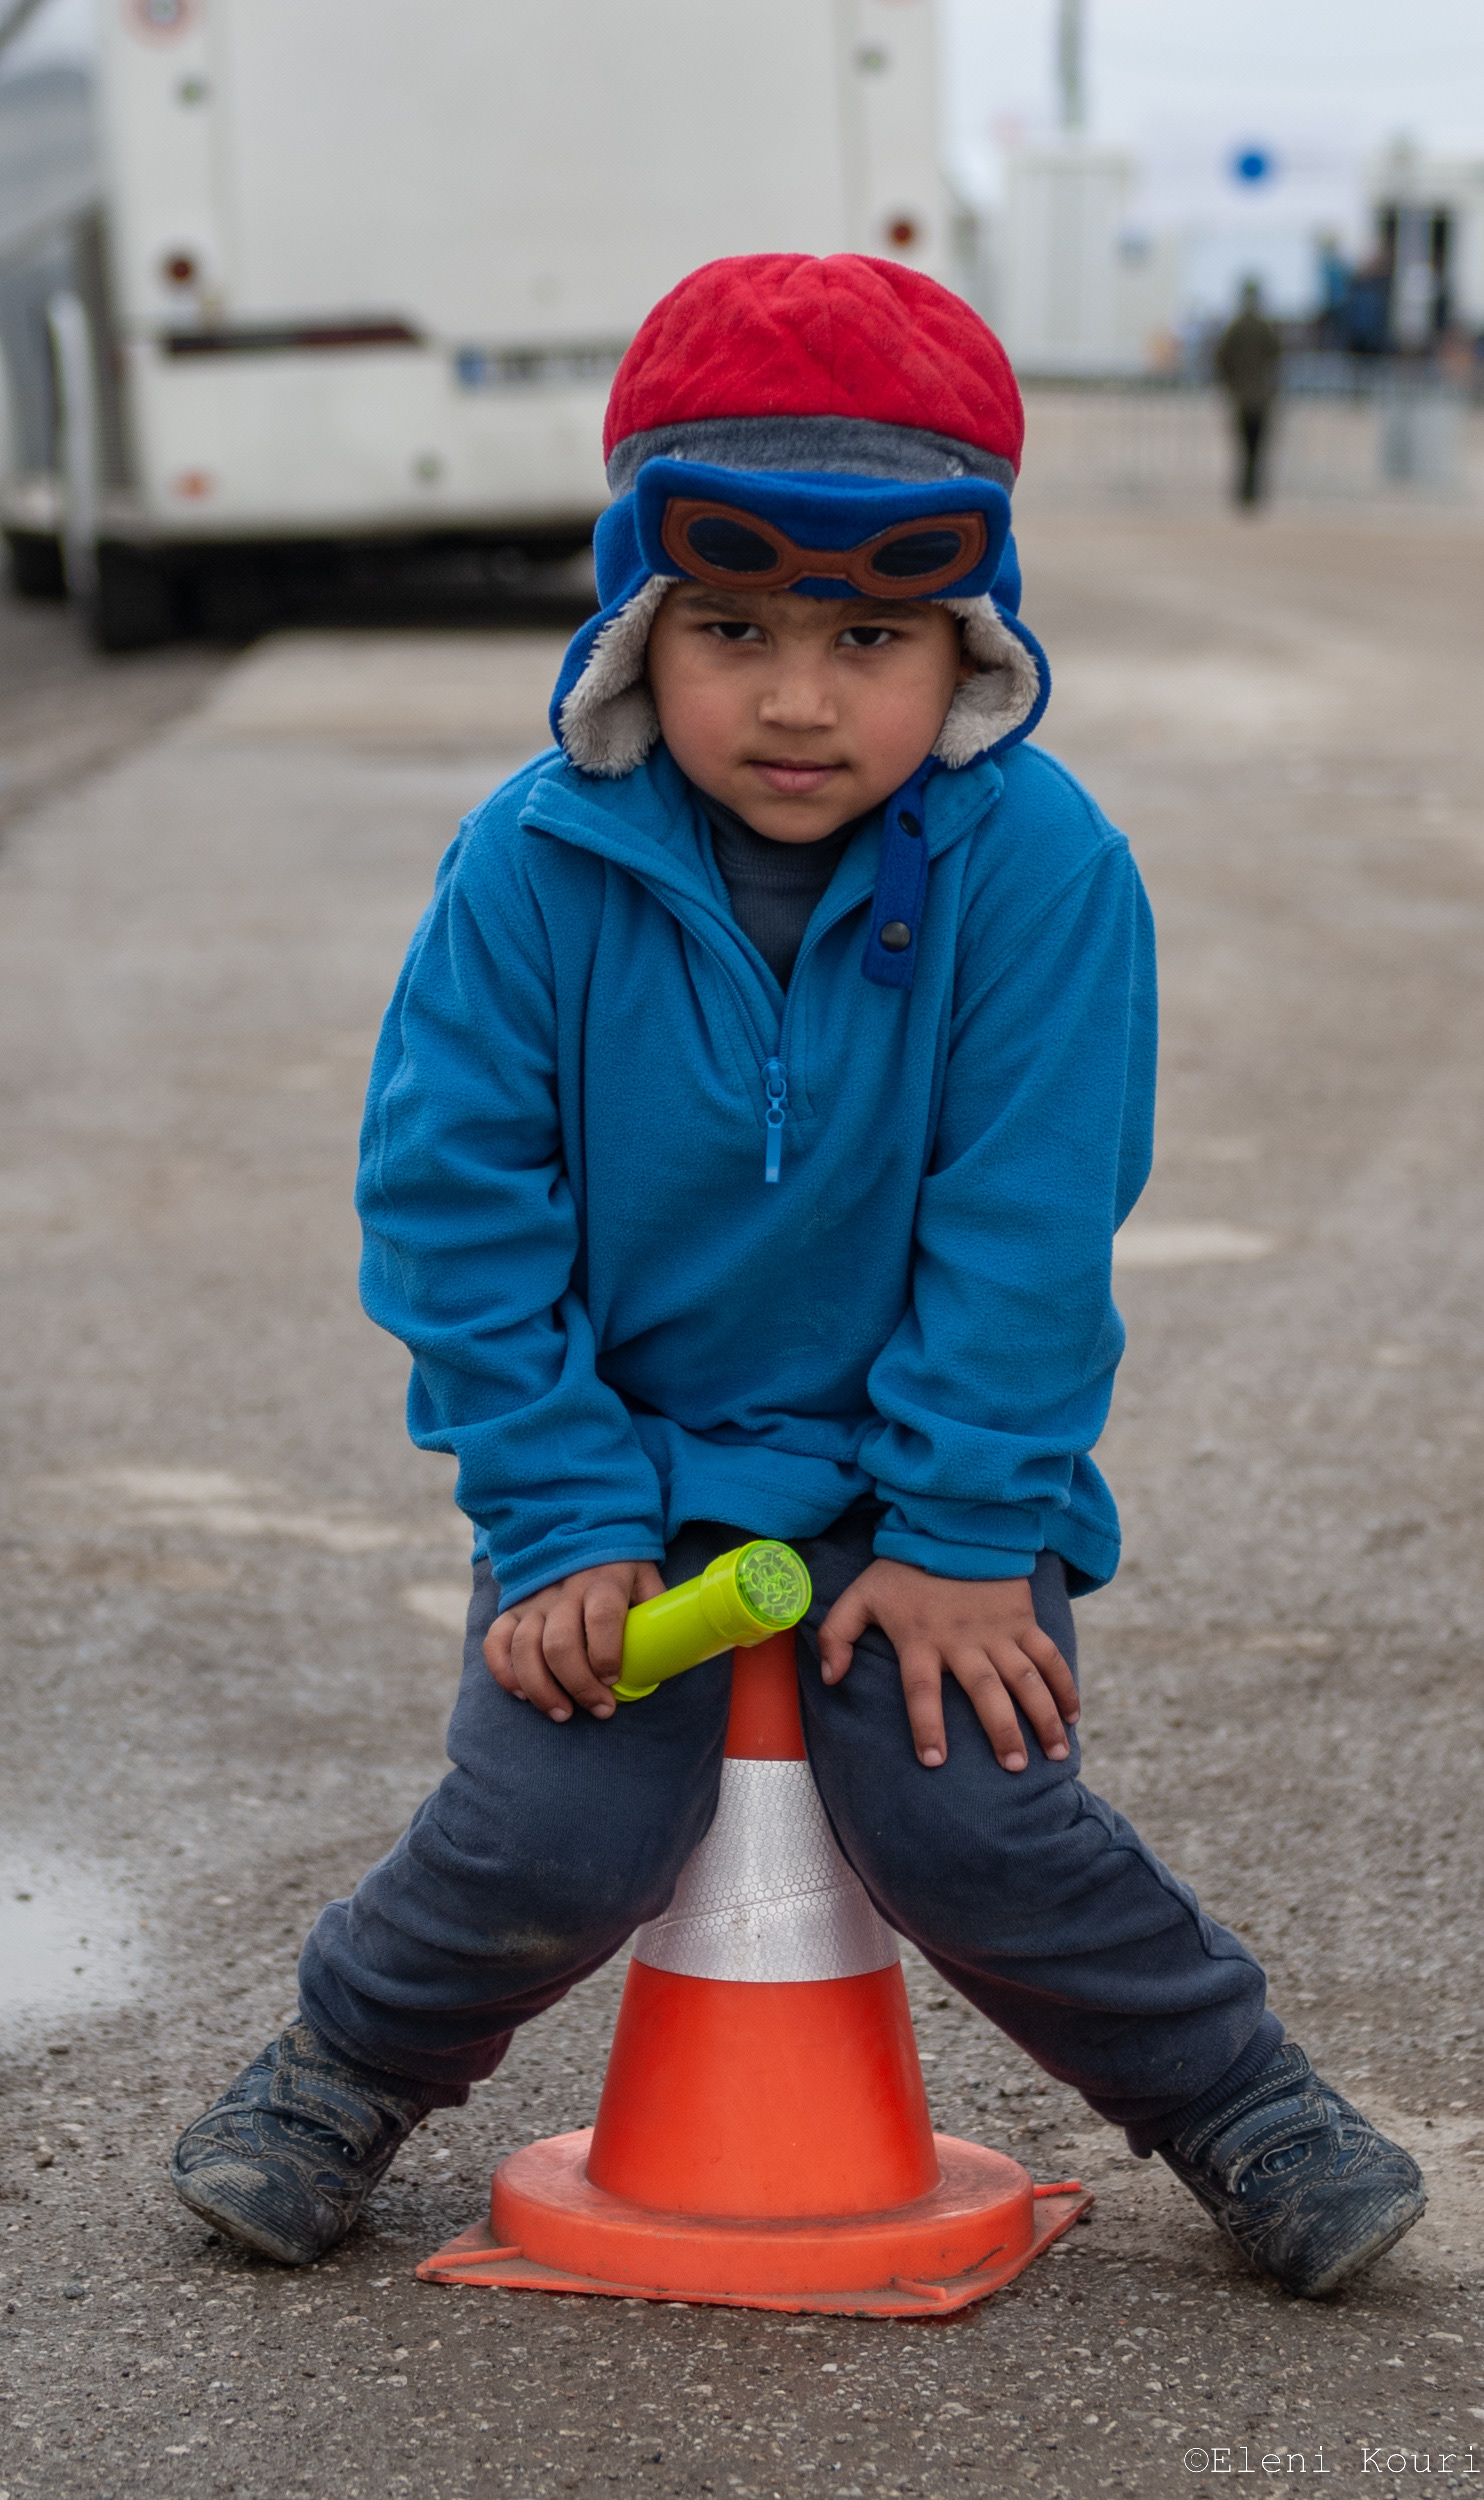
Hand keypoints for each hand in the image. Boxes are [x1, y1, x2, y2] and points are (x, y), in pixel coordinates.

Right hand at [484, 1560, 665, 1722]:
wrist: (581, 1533)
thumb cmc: (620, 1569)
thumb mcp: (645, 1578)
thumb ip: (655, 1609)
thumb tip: (670, 1649)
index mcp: (604, 1581)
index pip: (602, 1617)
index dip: (607, 1652)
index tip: (613, 1679)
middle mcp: (565, 1590)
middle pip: (561, 1643)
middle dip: (578, 1684)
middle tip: (599, 1709)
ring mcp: (534, 1600)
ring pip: (525, 1648)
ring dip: (541, 1688)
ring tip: (563, 1713)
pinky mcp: (513, 1610)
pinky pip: (496, 1642)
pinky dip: (504, 1672)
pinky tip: (522, 1694)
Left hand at [818, 1559, 1078, 1772]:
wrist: (950, 1524)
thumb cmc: (902, 1568)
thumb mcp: (860, 1596)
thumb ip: (836, 1635)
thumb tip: (830, 1678)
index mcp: (921, 1639)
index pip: (921, 1691)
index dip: (927, 1725)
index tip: (935, 1761)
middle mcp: (962, 1641)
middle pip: (985, 1693)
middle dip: (1002, 1732)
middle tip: (1014, 1768)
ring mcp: (998, 1632)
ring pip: (1026, 1680)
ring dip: (1043, 1717)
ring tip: (1055, 1754)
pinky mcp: (1022, 1620)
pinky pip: (1048, 1656)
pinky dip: (1064, 1685)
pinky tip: (1073, 1715)